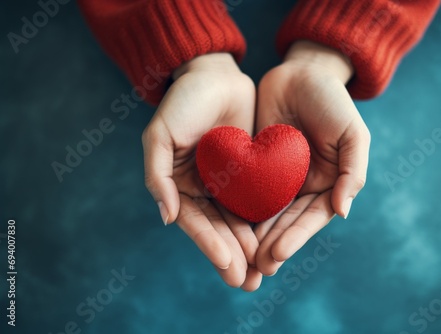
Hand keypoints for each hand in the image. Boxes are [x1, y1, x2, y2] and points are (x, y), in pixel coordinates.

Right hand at [142, 53, 261, 290]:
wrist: (216, 75)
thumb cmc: (184, 102)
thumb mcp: (160, 134)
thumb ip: (158, 175)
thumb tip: (168, 218)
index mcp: (180, 186)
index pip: (196, 223)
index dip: (210, 245)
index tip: (228, 264)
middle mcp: (204, 190)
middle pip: (219, 229)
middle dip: (233, 257)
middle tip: (248, 282)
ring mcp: (229, 183)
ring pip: (240, 221)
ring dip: (250, 248)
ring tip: (264, 272)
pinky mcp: (251, 173)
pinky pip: (259, 201)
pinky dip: (265, 222)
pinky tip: (276, 240)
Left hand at [254, 41, 370, 275]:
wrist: (300, 73)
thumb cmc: (332, 101)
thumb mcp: (353, 134)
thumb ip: (354, 172)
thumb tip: (343, 212)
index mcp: (327, 184)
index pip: (311, 218)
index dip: (295, 237)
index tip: (277, 255)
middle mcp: (301, 186)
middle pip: (286, 222)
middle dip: (271, 245)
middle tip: (254, 267)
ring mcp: (278, 178)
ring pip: (265, 212)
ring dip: (253, 236)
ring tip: (240, 258)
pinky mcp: (255, 165)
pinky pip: (246, 190)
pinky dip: (238, 209)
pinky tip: (225, 226)